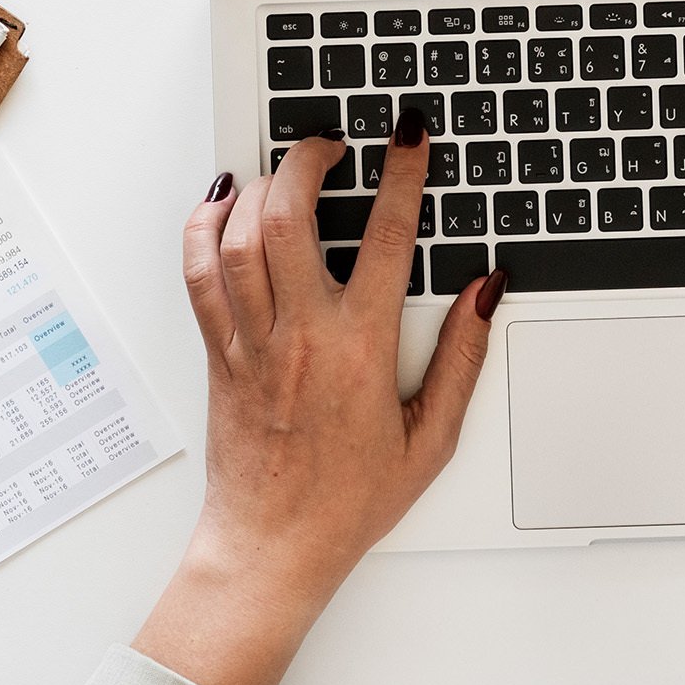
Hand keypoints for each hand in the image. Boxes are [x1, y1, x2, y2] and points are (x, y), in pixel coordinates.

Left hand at [133, 114, 503, 684]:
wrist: (273, 547)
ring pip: (239, 238)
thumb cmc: (349, 501)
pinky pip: (199, 275)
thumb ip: (463, 358)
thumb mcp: (432, 437)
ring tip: (284, 169)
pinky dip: (203, 229)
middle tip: (331, 144)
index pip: (385, 237)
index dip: (401, 175)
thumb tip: (485, 293)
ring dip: (258, 188)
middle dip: (308, 161)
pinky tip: (221, 206)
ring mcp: (252, 342)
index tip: (408, 137)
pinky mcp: (220, 354)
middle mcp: (300, 335)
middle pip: (289, 217)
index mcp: (359, 349)